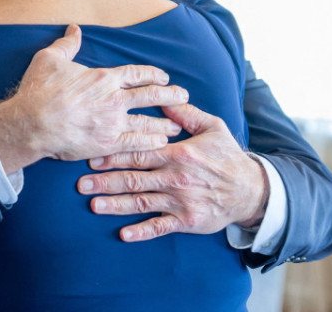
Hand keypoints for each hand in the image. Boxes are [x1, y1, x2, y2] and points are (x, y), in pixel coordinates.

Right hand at [0, 24, 189, 173]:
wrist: (31, 122)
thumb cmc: (39, 90)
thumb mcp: (50, 58)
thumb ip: (67, 44)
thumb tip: (74, 29)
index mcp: (103, 78)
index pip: (136, 74)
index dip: (152, 74)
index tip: (163, 76)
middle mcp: (114, 99)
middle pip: (151, 95)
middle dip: (170, 95)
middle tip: (184, 95)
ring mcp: (113, 123)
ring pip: (148, 121)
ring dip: (165, 122)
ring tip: (177, 124)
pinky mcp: (107, 144)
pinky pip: (136, 143)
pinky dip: (151, 142)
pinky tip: (161, 143)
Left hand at [77, 102, 268, 240]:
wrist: (251, 190)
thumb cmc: (228, 156)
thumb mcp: (212, 127)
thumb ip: (186, 114)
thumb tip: (165, 98)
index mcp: (179, 154)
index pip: (140, 153)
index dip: (114, 155)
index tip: (91, 157)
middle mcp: (176, 178)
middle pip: (134, 178)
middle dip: (105, 181)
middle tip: (81, 183)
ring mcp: (181, 202)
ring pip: (142, 202)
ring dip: (116, 205)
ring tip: (93, 204)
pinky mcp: (187, 221)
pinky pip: (161, 227)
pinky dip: (142, 231)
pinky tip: (124, 234)